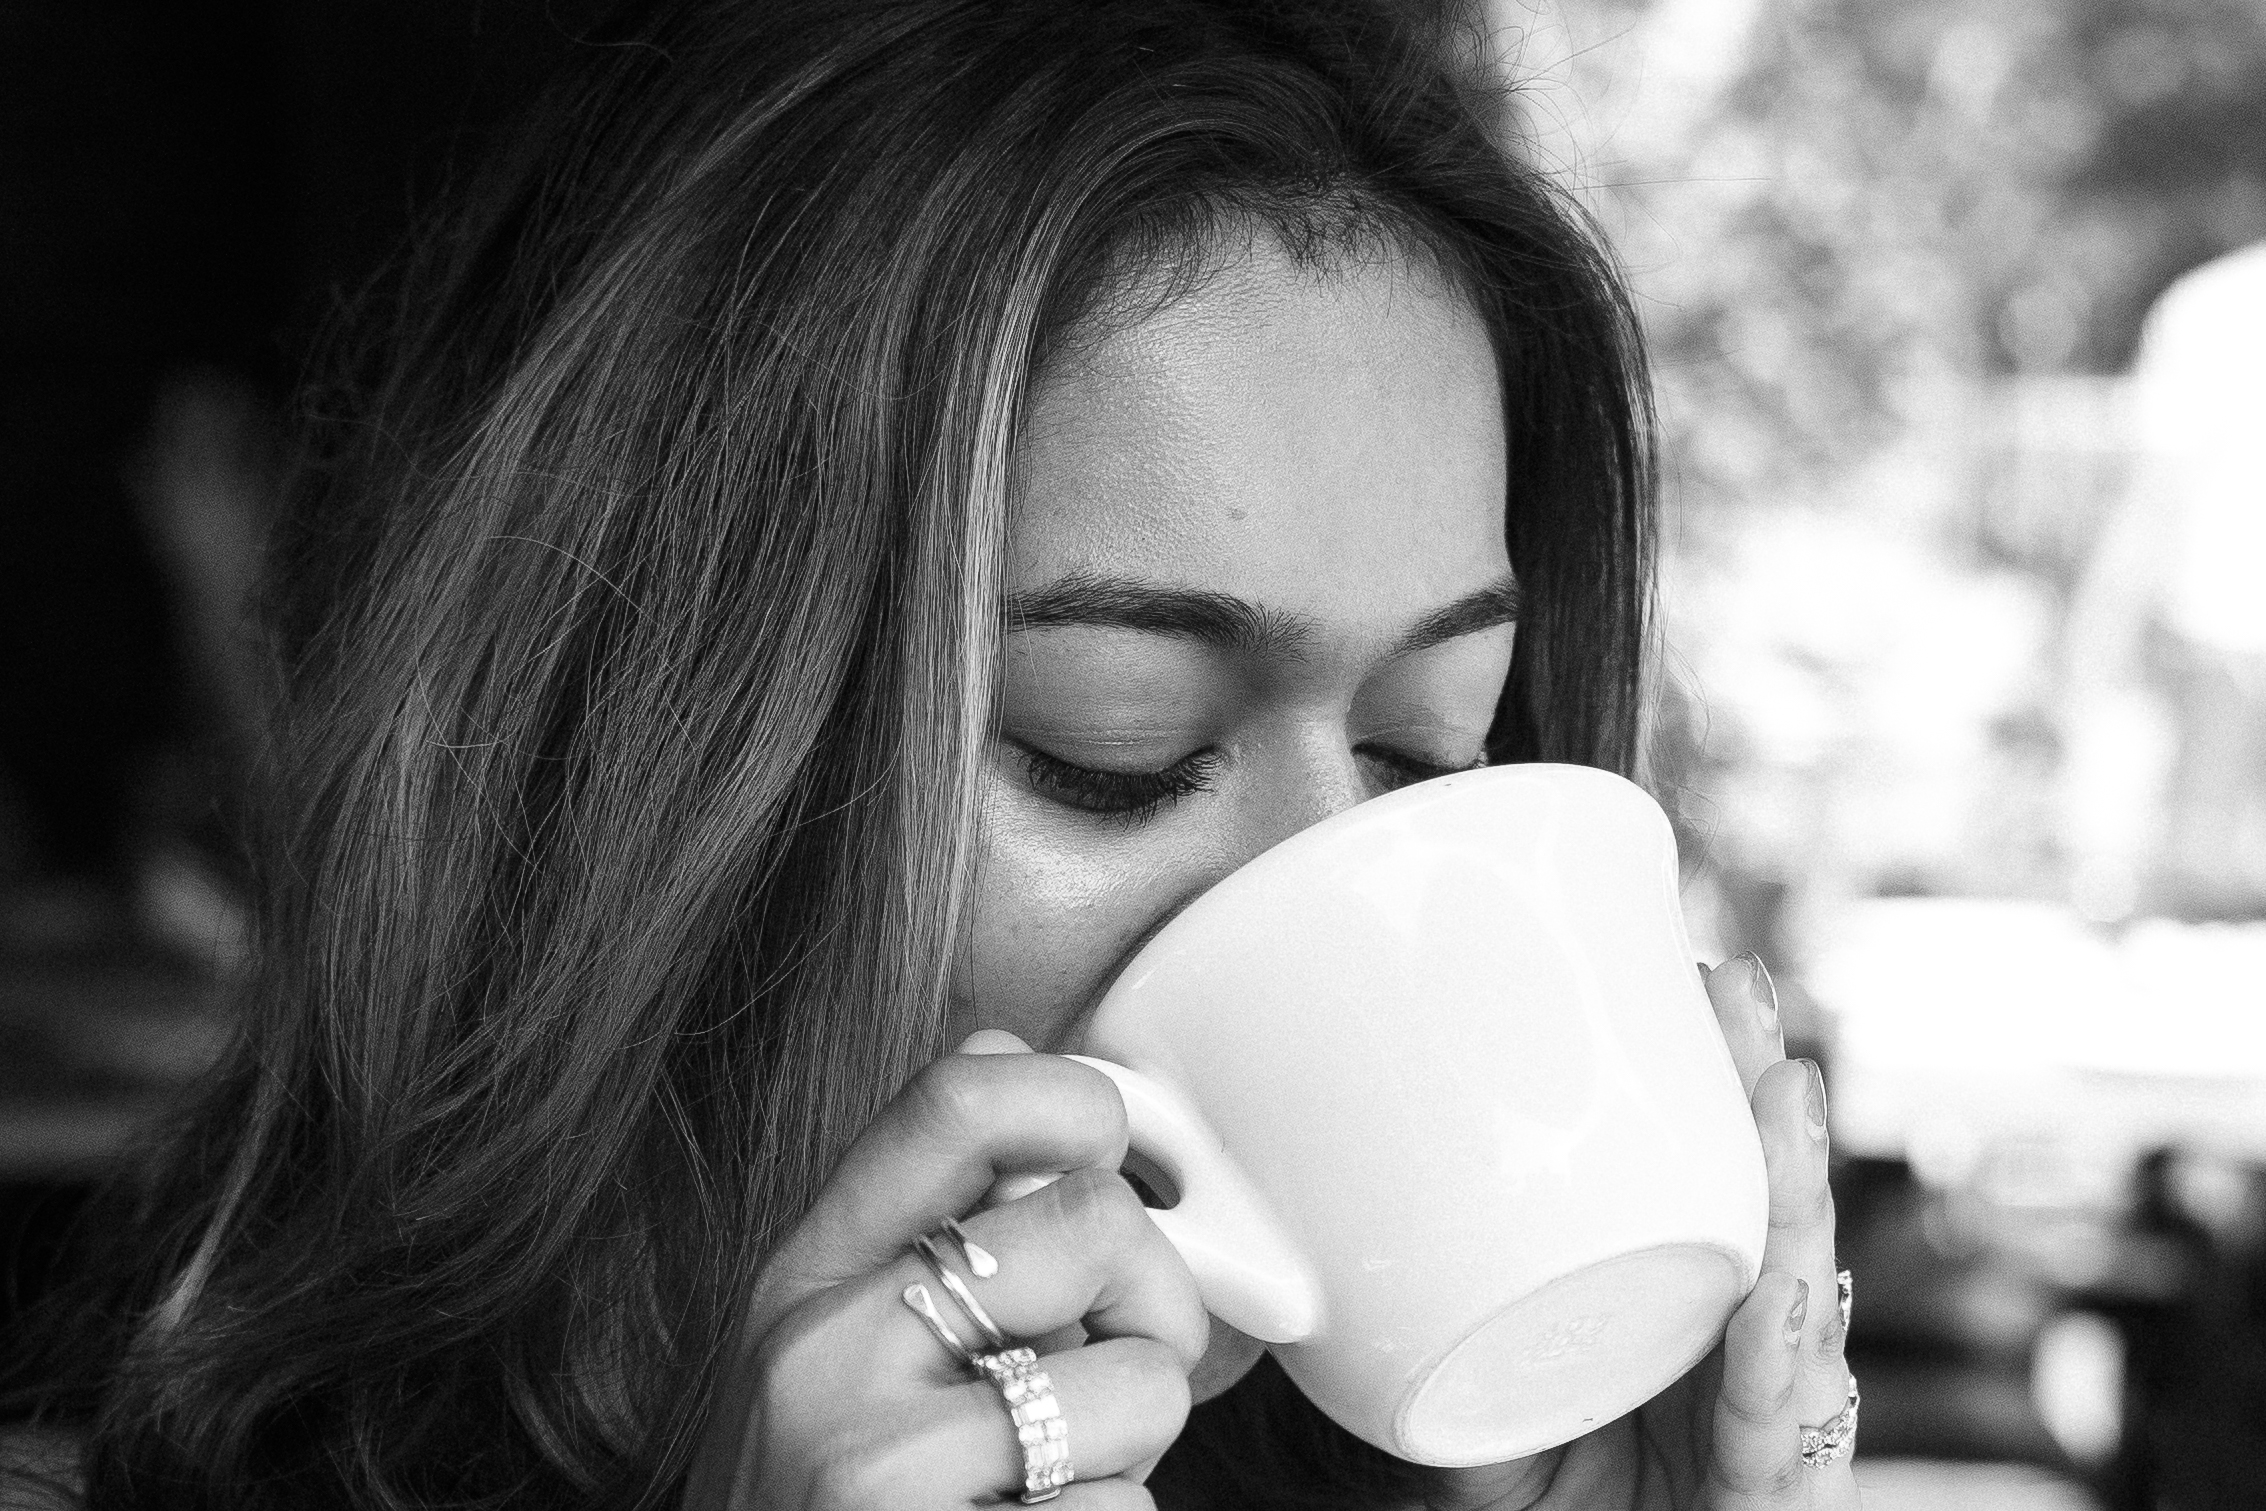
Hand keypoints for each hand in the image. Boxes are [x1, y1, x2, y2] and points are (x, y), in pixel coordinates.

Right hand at [683, 1032, 1208, 1509]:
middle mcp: (829, 1359)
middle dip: (1153, 1300)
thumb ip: (908, 1219)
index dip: (1079, 1097)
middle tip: (1113, 1364)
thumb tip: (1007, 1058)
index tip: (1114, 1145)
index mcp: (804, 1281)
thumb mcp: (820, 1351)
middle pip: (1096, 1222)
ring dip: (1136, 1448)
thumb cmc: (815, 1510)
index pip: (955, 1102)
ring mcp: (882, 1473)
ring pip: (1144, 1384)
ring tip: (1048, 1481)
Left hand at [1426, 956, 1862, 1510]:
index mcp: (1685, 1320)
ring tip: (1779, 1094)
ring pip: (1796, 1303)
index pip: (1719, 1187)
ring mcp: (1767, 1430)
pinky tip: (1776, 1292)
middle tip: (1736, 989)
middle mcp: (1738, 1360)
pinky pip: (1782, 1435)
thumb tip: (1305, 1249)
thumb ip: (1419, 1353)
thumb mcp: (1469, 1423)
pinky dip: (1777, 1363)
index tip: (1692, 978)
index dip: (1716, 1086)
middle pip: (1769, 1217)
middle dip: (1760, 1097)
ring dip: (1790, 1194)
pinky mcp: (1777, 1508)